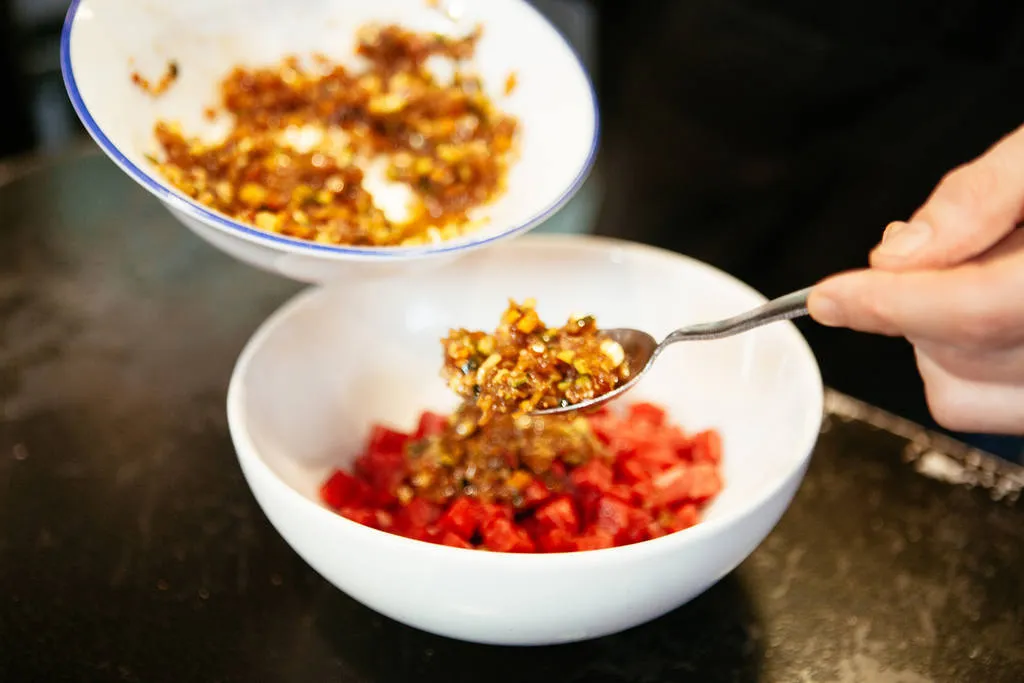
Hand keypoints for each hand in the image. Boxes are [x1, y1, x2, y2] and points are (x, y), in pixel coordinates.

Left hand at [807, 123, 1023, 434]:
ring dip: (935, 338)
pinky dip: (964, 365)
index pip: (976, 310)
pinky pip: (987, 407)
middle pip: (958, 355)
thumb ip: (982, 195)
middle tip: (940, 245)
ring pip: (962, 395)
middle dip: (915, 303)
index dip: (888, 303)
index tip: (830, 294)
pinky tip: (989, 311)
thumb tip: (899, 254)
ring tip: (976, 272)